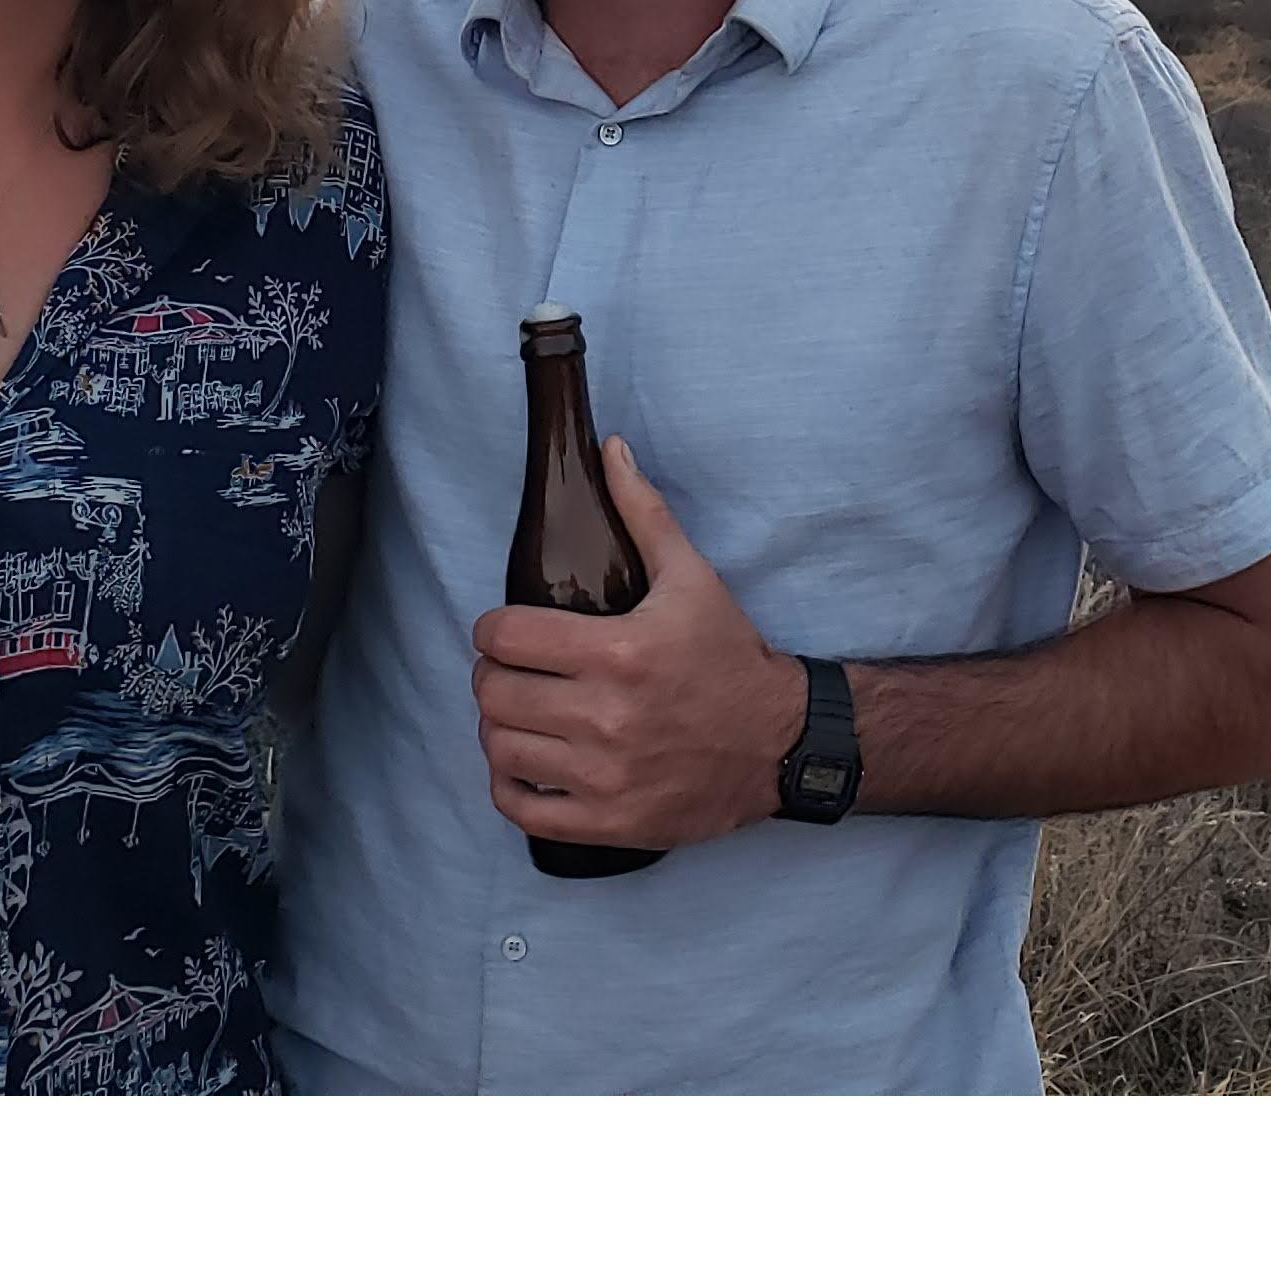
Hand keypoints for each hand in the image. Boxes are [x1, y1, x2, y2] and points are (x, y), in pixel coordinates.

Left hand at [470, 444, 803, 852]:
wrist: (778, 742)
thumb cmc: (729, 655)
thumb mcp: (692, 577)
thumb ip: (643, 512)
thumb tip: (609, 448)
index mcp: (617, 651)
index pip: (506, 637)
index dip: (492, 630)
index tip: (503, 631)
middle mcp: (605, 717)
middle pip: (495, 693)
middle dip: (492, 676)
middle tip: (511, 671)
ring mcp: (604, 776)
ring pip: (500, 749)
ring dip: (498, 728)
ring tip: (519, 713)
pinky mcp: (608, 822)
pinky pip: (522, 808)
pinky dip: (508, 785)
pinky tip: (526, 763)